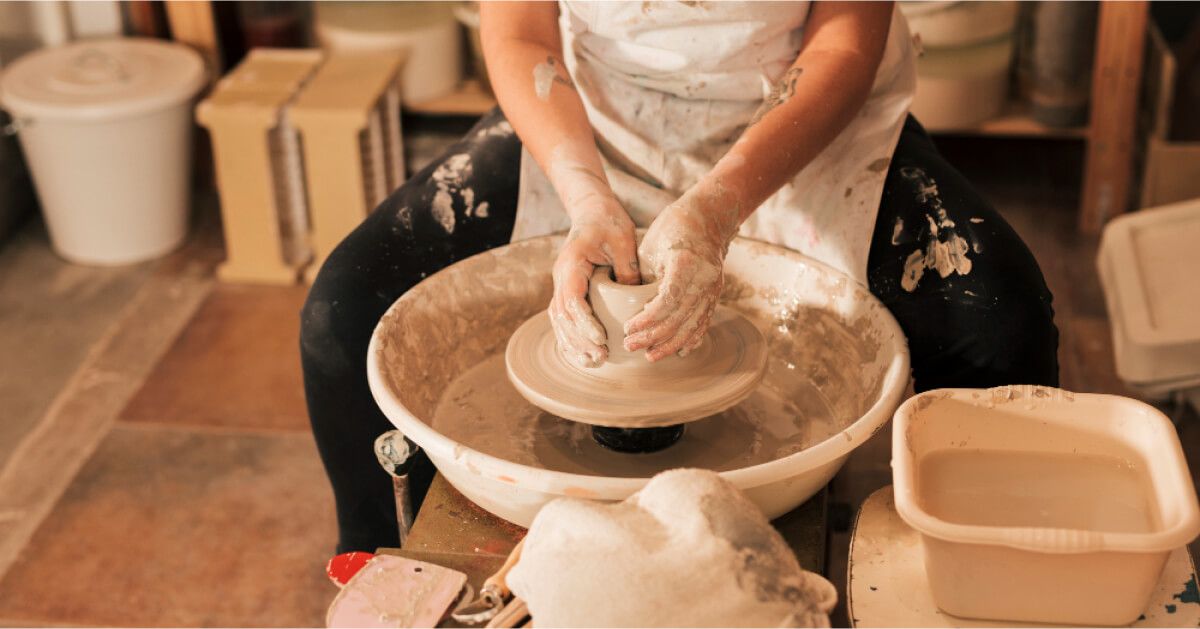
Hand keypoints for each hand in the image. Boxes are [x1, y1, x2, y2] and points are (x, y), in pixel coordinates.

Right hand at [550, 201, 639, 367]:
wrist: (592, 209)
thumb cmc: (608, 221)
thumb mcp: (623, 240)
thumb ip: (627, 268)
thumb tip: (635, 298)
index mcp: (571, 265)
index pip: (572, 300)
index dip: (584, 323)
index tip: (600, 339)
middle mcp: (561, 277)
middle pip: (561, 316)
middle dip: (579, 340)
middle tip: (600, 357)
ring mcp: (563, 285)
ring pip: (559, 321)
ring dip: (574, 344)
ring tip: (594, 362)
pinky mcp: (570, 291)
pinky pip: (564, 320)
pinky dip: (572, 339)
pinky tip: (584, 356)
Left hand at [624, 188, 739, 361]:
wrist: (709, 217)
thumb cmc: (673, 226)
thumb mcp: (650, 245)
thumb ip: (643, 276)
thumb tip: (628, 305)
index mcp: (685, 262)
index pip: (667, 300)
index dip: (648, 319)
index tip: (629, 328)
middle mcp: (704, 278)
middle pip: (679, 317)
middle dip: (654, 337)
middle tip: (630, 345)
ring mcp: (713, 288)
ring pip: (692, 325)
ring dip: (670, 344)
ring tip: (650, 356)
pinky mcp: (715, 294)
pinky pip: (704, 321)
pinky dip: (691, 338)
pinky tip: (679, 351)